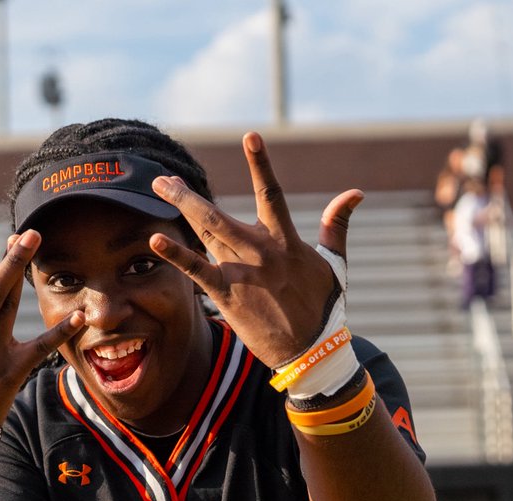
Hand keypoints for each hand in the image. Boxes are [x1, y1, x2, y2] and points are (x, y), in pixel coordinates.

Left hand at [148, 131, 362, 367]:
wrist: (312, 350)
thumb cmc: (322, 306)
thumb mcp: (334, 263)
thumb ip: (338, 225)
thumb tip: (356, 193)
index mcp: (287, 240)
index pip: (272, 193)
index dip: (262, 164)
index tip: (250, 136)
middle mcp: (262, 251)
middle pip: (219, 214)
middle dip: (188, 194)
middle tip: (163, 177)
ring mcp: (244, 272)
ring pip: (207, 232)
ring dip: (182, 209)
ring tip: (160, 188)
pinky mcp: (229, 295)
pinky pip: (197, 271)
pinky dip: (176, 255)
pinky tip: (156, 239)